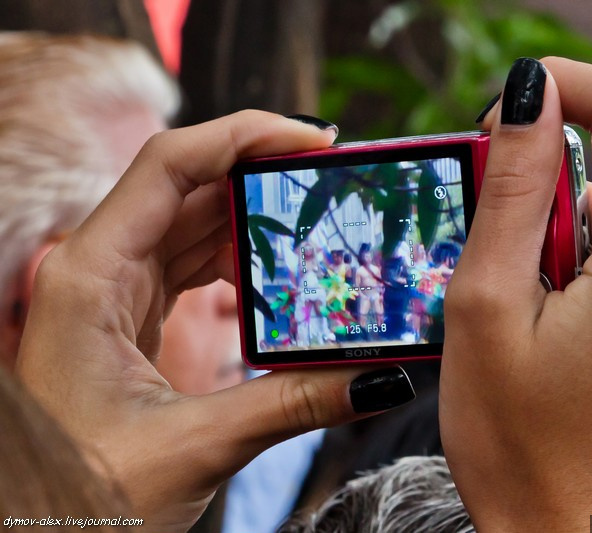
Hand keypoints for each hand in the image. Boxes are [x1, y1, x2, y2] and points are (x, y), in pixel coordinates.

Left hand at [15, 111, 414, 532]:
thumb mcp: (195, 445)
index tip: (313, 139)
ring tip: (317, 221)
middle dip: (262, 171)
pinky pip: (192, 260)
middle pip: (188, 184)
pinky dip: (240, 256)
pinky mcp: (134, 313)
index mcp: (90, 277)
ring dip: (255, 215)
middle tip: (333, 177)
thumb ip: (292, 403)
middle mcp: (98, 268)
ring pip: (192, 221)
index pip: (168, 164)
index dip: (243, 135)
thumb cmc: (80, 498)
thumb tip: (379, 378)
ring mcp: (115, 289)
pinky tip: (276, 273)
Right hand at [440, 58, 591, 531]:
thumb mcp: (487, 308)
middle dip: (547, 194)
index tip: (502, 121)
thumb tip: (528, 97)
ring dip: (567, 245)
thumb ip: (514, 190)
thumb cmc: (520, 445)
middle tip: (498, 269)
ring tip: (534, 321)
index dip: (556, 90)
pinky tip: (568, 334)